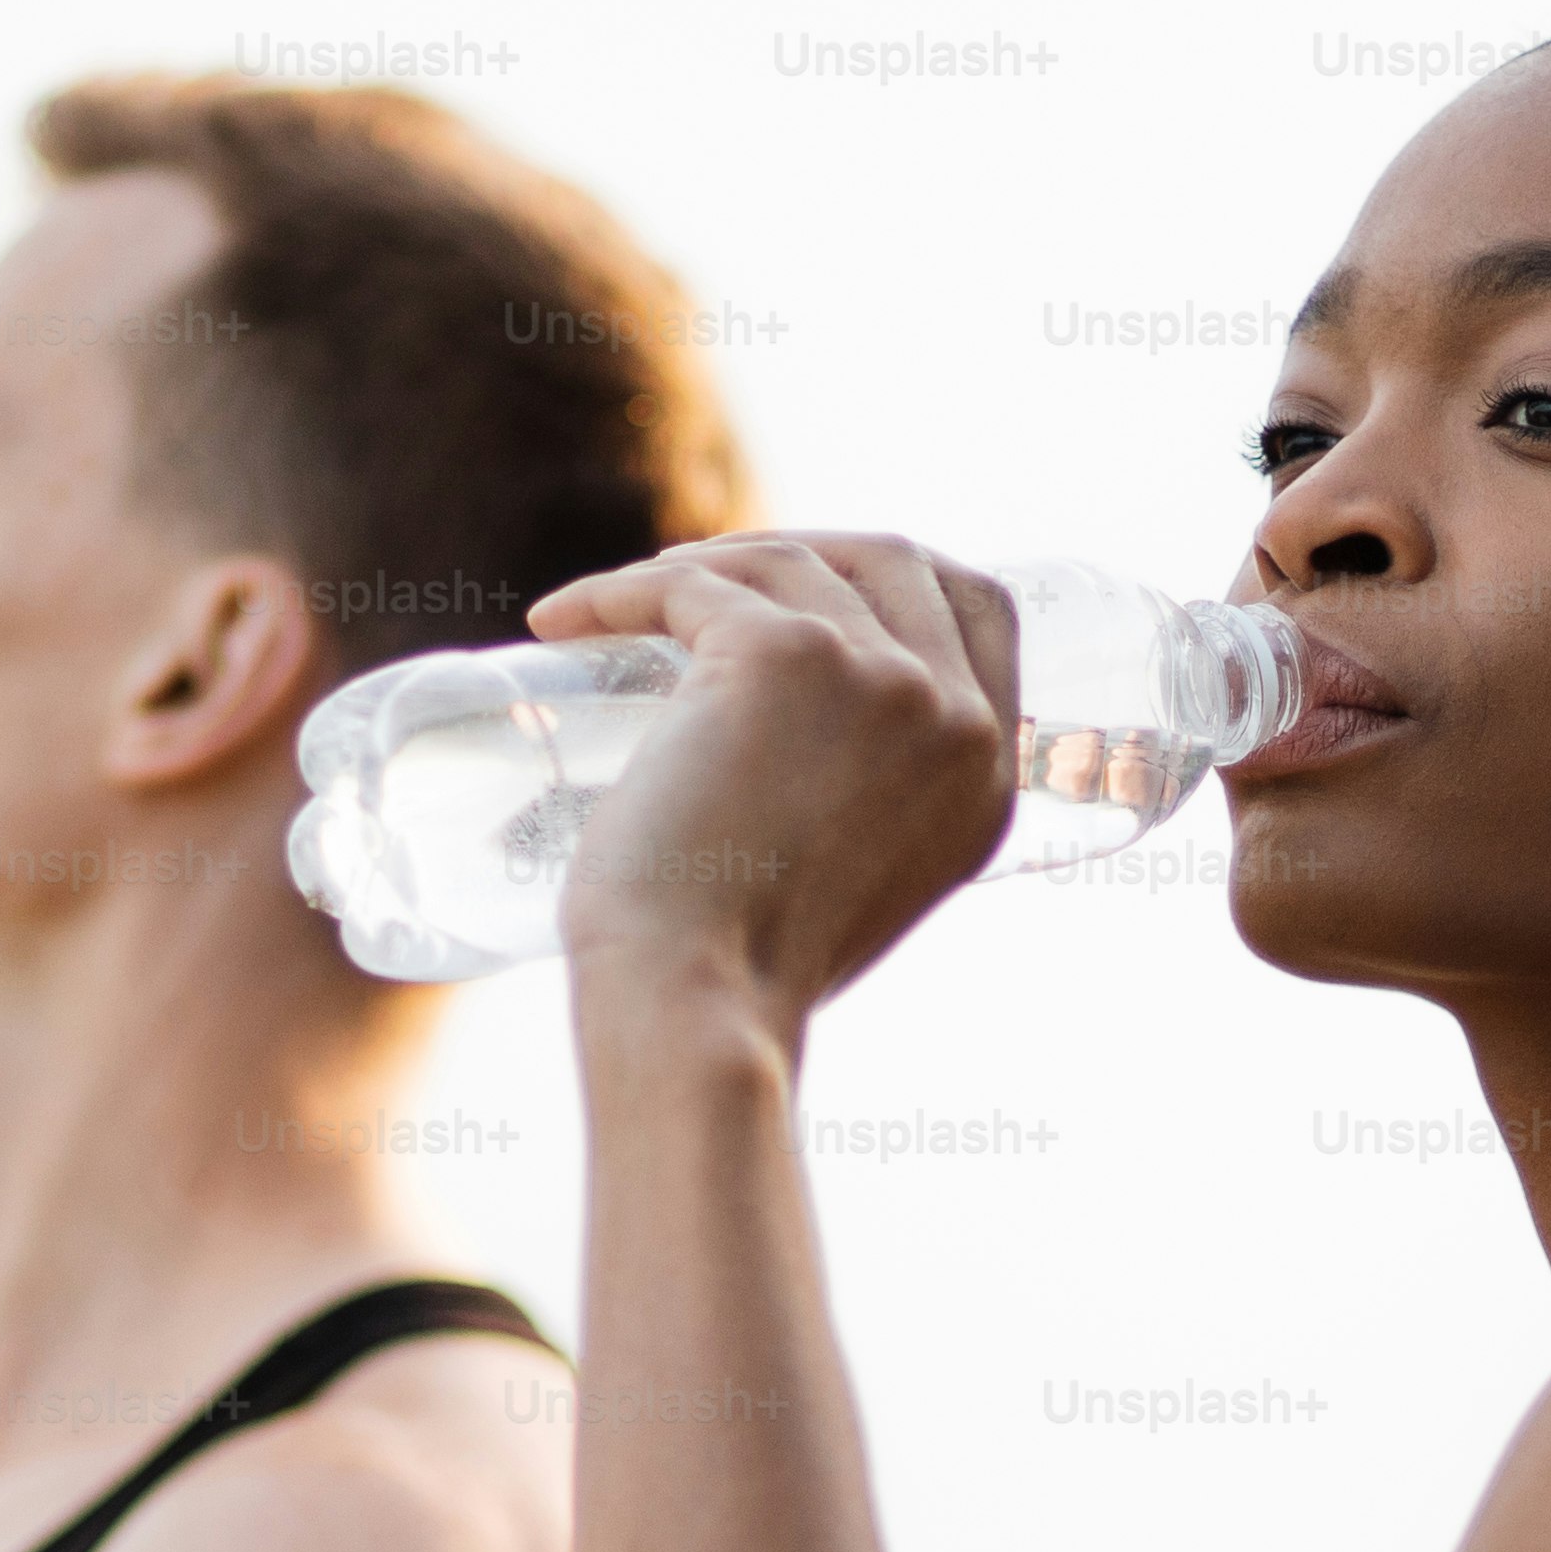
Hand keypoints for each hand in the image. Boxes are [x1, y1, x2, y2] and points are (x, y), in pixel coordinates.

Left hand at [526, 533, 1019, 1037]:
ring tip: (620, 608)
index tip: (811, 583)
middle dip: (798, 549)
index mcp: (987, 777)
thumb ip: (868, 798)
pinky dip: (615, 594)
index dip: (891, 578)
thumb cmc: (746, 971)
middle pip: (890, 559)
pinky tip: (563, 622)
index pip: (976, 610)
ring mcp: (878, 677)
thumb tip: (796, 732)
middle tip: (707, 581)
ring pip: (782, 563)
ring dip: (695, 569)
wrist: (701, 1001)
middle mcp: (955, 718)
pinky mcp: (782, 654)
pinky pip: (686, 586)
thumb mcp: (861, 881)